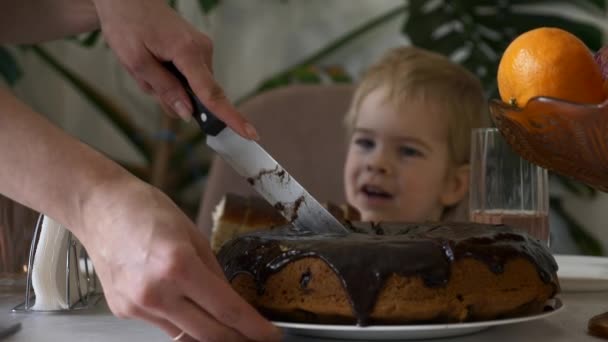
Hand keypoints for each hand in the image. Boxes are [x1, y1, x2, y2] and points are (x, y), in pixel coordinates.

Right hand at [78, 178, 279, 340]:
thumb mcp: (193, 235)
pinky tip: (187, 307)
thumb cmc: (145, 210)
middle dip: (236, 339)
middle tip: (253, 336)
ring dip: (209, 333)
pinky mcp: (124, 311)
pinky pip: (162, 325)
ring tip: (225, 325)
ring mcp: (137, 305)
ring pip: (184, 336)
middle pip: (208, 334)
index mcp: (179, 266)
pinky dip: (181, 321)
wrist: (99, 208)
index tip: (270, 335)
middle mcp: (156, 292)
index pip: (227, 309)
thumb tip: (231, 301)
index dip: (253, 327)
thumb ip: (214, 272)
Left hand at [91, 0, 258, 139]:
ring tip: (148, 67)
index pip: (212, 93)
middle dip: (173, 97)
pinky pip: (190, 77)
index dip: (230, 117)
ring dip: (169, 87)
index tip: (250, 133)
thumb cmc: (127, 25)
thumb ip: (164, 89)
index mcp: (187, 52)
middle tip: (146, 79)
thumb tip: (187, 113)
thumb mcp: (136, 62)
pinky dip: (172, 78)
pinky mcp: (198, 50)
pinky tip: (156, 63)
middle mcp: (202, 50)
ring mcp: (203, 49)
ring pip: (192, 88)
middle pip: (198, 95)